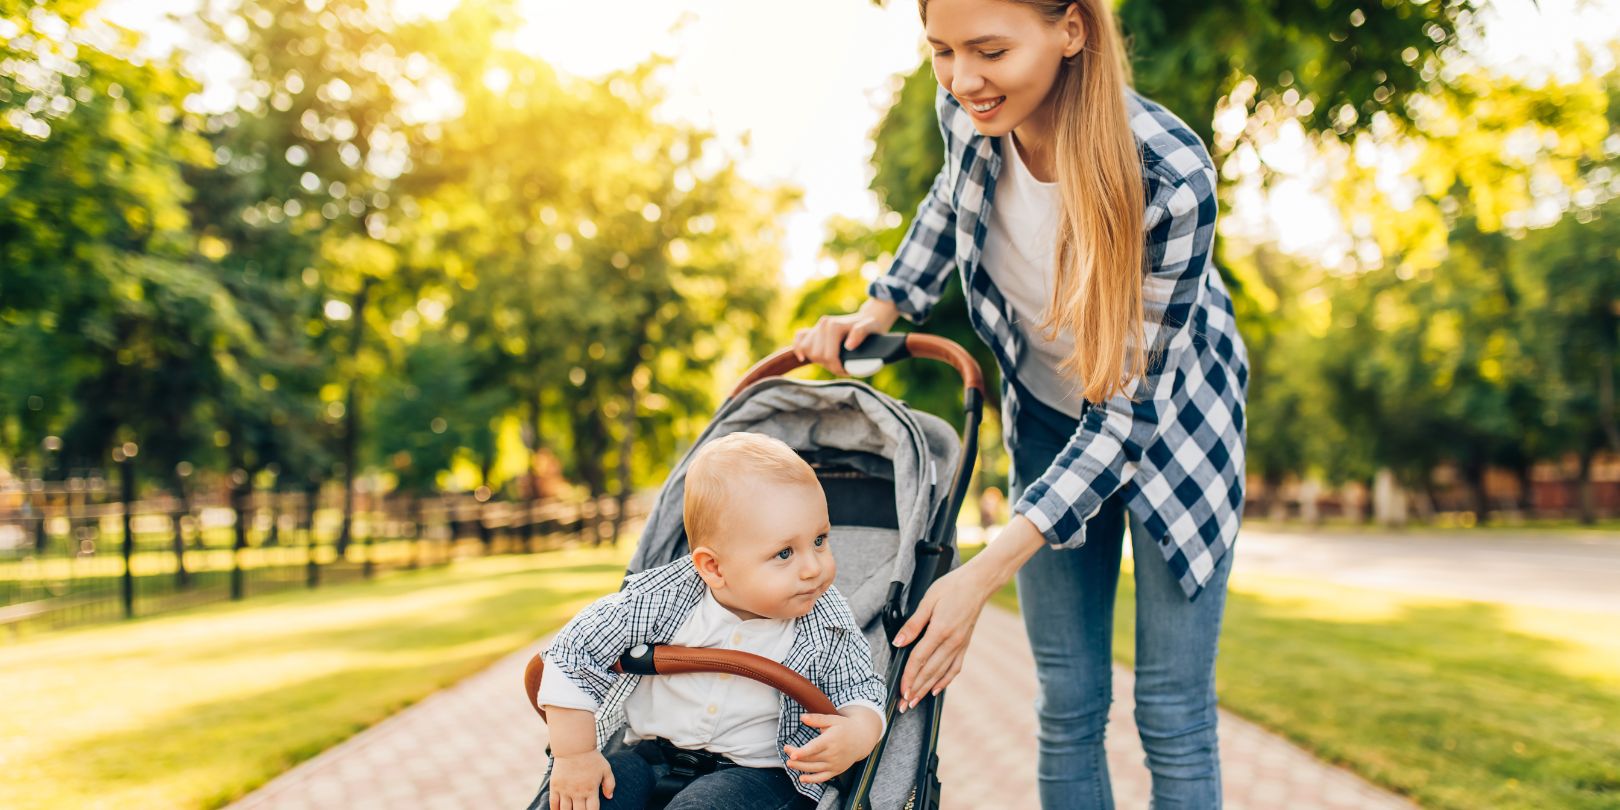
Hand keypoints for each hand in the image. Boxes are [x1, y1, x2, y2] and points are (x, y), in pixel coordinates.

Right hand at [549, 750, 614, 809]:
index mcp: (591, 789)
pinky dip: (555, 809)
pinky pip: (553, 802)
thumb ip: (610, 784)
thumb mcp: (606, 769)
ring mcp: (565, 790)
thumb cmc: (592, 757)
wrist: (574, 746)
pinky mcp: (555, 786)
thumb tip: (609, 797)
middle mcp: (578, 792)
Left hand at [783, 709, 882, 784]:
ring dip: (800, 767)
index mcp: (831, 740)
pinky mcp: (836, 771)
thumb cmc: (844, 727)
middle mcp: (833, 754)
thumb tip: (802, 717)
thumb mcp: (832, 719)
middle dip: (796, 756)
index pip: (814, 748)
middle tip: (786, 749)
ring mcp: (834, 764)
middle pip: (811, 758)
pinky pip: (822, 778)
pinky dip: (812, 780)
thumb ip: (817, 719)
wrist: (861, 739)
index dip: (803, 752)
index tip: (792, 755)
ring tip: (789, 763)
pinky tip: (801, 779)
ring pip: (814, 768)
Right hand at [791, 300, 899, 375]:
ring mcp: (817, 327)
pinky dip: (798, 348)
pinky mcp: (813, 330)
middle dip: (829, 365)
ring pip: (807, 350)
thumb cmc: (870, 325)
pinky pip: (799, 338)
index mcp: (834, 326)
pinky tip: (802, 358)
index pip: (828, 355)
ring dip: (818, 360)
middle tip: (842, 368)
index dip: (837, 368)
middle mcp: (823, 324)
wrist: (866, 319)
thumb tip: (849, 345)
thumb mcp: (871, 327)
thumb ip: (861, 332)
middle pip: (817, 355)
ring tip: (832, 362)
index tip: (847, 371)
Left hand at [892, 561, 997, 711]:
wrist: (978, 583)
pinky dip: (945, 681)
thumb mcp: (928, 600)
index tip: (900, 689)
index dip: (908, 676)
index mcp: (940, 630)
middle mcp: (952, 642)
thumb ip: (913, 624)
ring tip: (915, 701)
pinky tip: (936, 689)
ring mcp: (960, 645)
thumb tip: (899, 642)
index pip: (919, 659)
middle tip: (903, 704)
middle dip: (915, 689)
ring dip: (927, 689)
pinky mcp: (964, 644)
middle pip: (929, 672)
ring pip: (941, 673)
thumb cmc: (952, 587)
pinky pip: (954, 668)